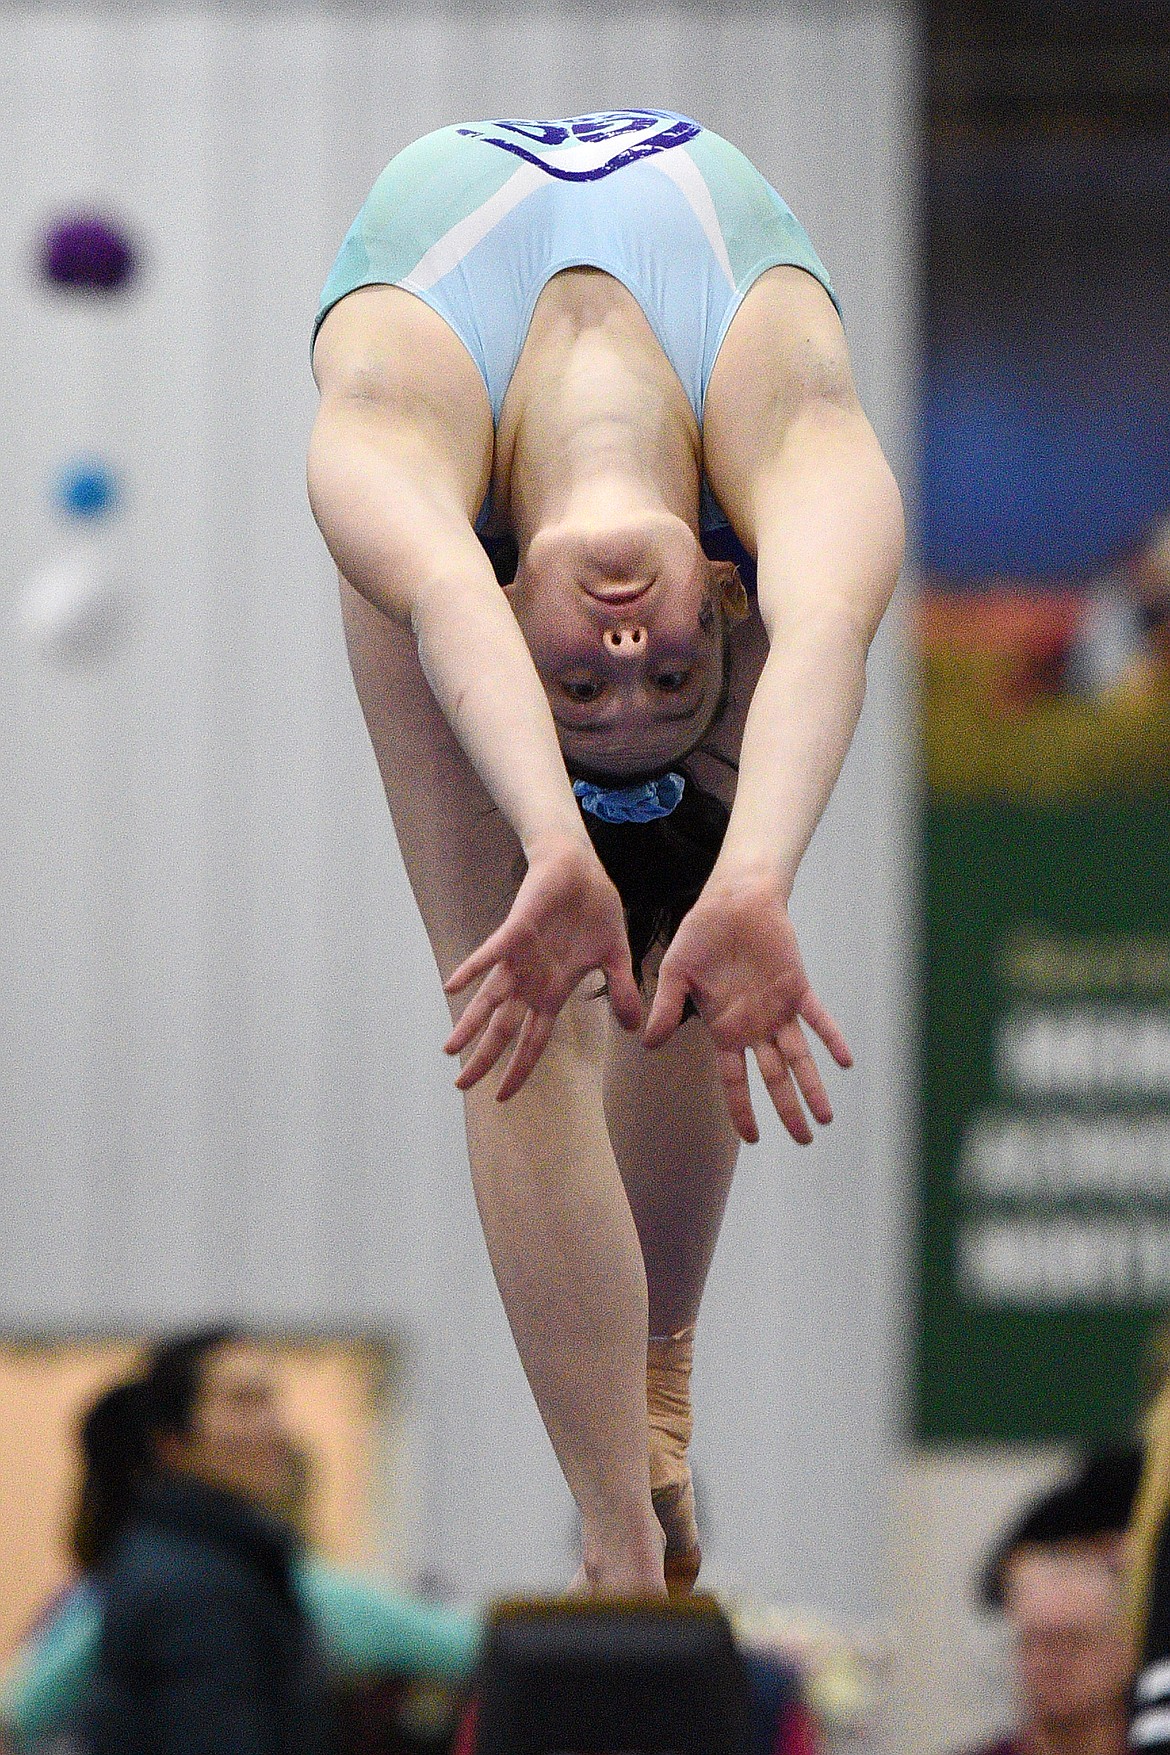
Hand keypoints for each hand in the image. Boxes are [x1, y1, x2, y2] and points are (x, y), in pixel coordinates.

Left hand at [443, 835, 641, 1099]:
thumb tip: (636, 1028)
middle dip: (483, 1058)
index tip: (502, 1096)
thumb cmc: (594, 911)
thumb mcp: (617, 956)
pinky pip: (491, 953)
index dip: (519, 1068)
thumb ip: (620, 991)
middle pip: (504, 1028)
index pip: (533, 1039)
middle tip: (461, 1087)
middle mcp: (531, 980)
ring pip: (490, 998)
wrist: (583, 869)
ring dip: (470, 1023)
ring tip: (450, 1050)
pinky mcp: (516, 930)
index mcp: (553, 990)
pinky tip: (453, 986)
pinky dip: (472, 969)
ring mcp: (520, 957)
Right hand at [642, 870, 851, 1144]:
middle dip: (788, 1110)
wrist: (732, 901)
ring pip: (798, 1057)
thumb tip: (648, 1042)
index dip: (742, 1109)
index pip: (735, 1080)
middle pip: (774, 1078)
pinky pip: (817, 1019)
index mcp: (724, 1029)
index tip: (752, 1139)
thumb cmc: (701, 935)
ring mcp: (777, 1010)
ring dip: (812, 1086)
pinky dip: (831, 1038)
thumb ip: (667, 1007)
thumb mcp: (676, 973)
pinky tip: (843, 1061)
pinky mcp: (797, 988)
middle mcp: (753, 1027)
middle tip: (804, 1139)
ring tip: (825, 1117)